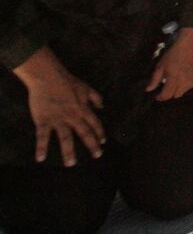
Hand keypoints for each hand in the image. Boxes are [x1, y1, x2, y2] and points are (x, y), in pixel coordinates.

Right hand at [13, 47, 104, 165]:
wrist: (48, 77)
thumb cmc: (67, 81)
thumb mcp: (86, 87)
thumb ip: (95, 97)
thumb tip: (102, 106)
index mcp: (83, 109)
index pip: (95, 123)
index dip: (99, 133)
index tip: (103, 143)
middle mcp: (73, 116)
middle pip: (84, 133)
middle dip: (91, 145)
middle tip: (97, 156)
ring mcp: (58, 119)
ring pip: (66, 138)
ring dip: (68, 152)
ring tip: (71, 164)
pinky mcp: (44, 120)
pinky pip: (43, 136)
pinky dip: (41, 147)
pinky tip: (41, 158)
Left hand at [147, 27, 192, 101]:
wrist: (192, 43)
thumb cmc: (175, 52)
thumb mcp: (161, 65)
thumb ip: (154, 79)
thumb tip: (149, 89)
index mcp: (174, 78)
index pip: (167, 95)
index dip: (160, 97)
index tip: (157, 95)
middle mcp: (186, 81)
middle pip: (176, 95)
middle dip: (170, 92)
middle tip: (167, 84)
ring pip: (185, 90)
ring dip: (180, 87)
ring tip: (178, 76)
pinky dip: (188, 82)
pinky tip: (186, 73)